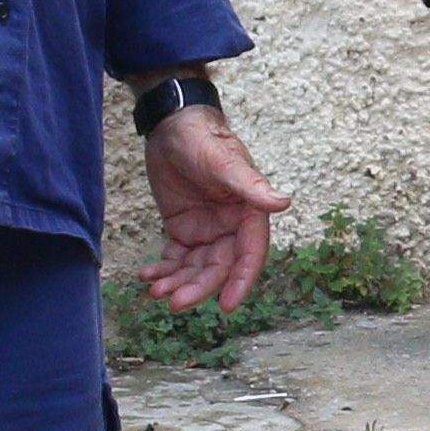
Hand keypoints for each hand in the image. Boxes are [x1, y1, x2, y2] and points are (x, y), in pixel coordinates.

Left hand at [138, 109, 289, 312]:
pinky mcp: (183, 229)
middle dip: (197, 288)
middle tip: (174, 302)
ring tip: (155, 290)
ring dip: (177, 283)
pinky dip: (163, 270)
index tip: (226, 305)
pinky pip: (175, 258)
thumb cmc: (202, 138)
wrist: (170, 125)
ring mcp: (206, 230)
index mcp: (248, 214)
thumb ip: (250, 187)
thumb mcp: (223, 162)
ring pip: (195, 268)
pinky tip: (147, 276)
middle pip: (218, 268)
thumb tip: (283, 203)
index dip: (240, 281)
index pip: (249, 255)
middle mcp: (230, 227)